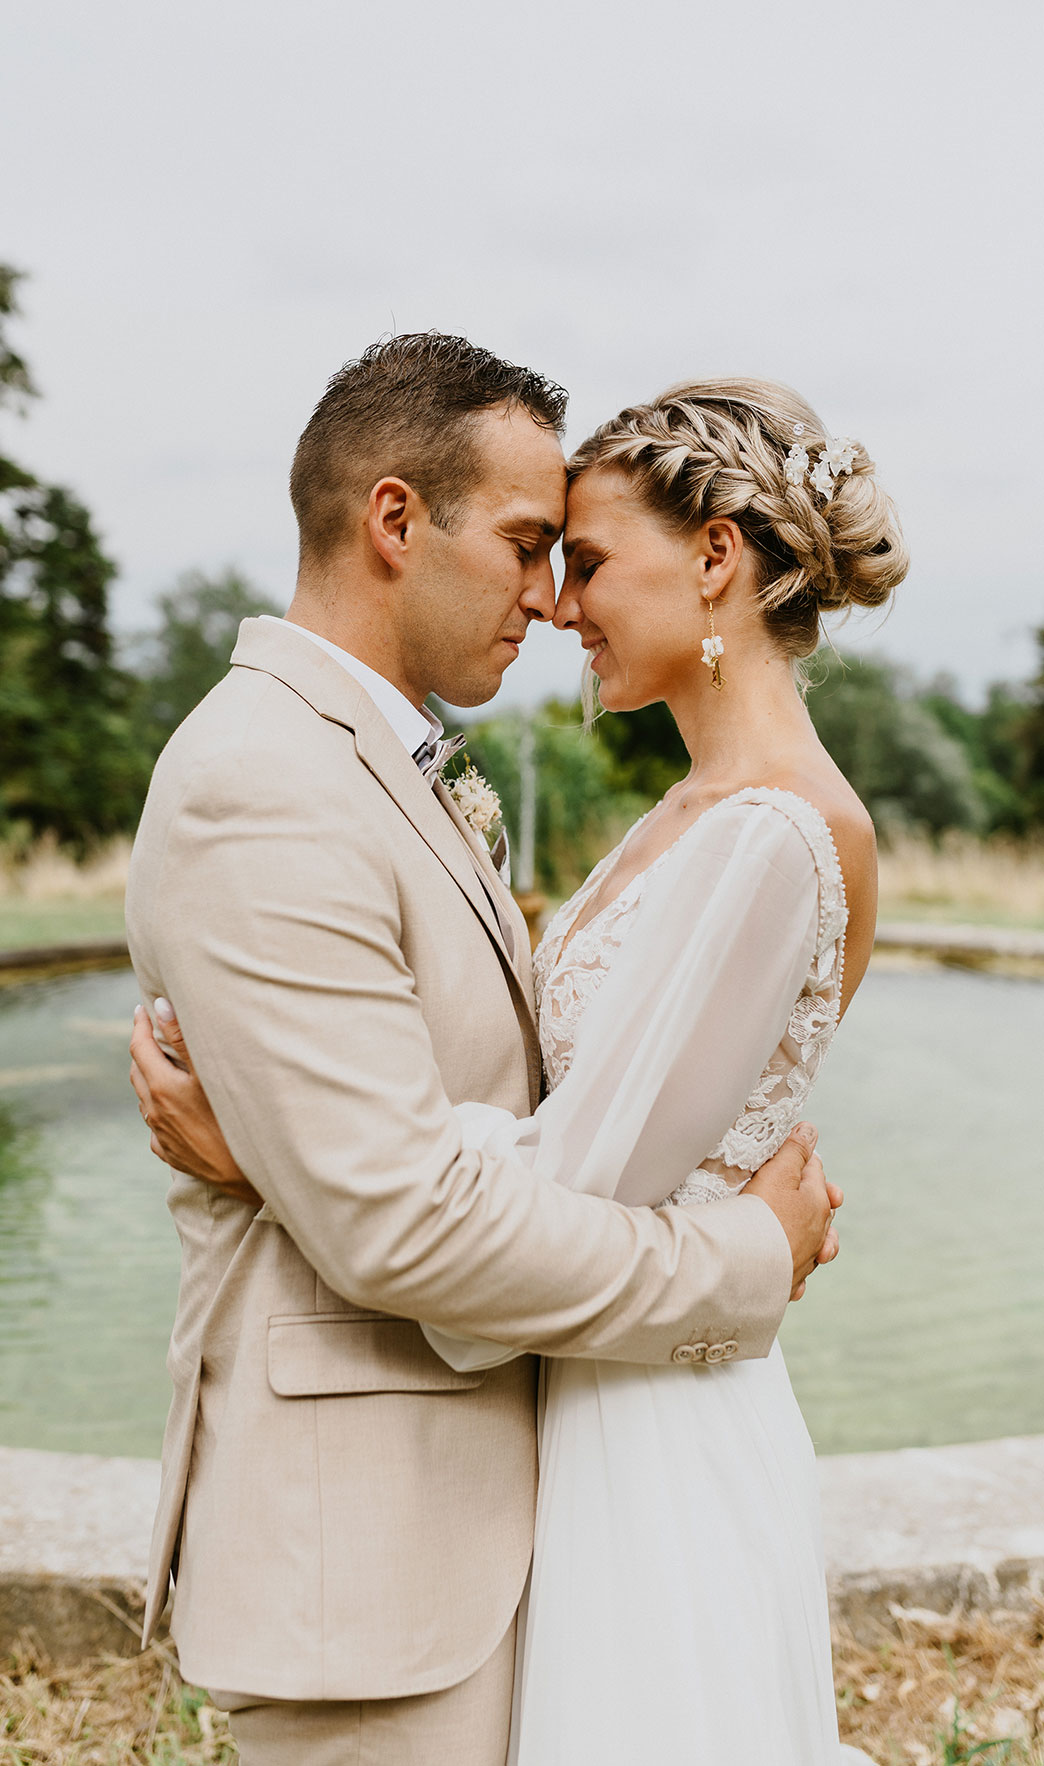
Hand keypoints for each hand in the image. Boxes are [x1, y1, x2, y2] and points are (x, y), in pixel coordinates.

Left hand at [129, 1000, 262, 1205]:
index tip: (141, 1009)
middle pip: (138, 1071)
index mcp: (161, 1087)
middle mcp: (154, 1111)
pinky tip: (178, 1106)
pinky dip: (160, 1107)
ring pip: (145, 1098)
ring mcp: (160, 1135)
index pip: (139, 1047)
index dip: (138, 1025)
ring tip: (166, 1065)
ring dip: (150, 1077)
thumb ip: (183, 1038)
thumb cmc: (234, 1117)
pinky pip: (156, 1123)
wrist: (246, 1174)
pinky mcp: (169, 1153)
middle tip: (153, 1033)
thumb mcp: (210, 1072)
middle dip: (142, 1049)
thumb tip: (159, 1006)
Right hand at [744, 1123, 841, 1300]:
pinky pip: (796, 1270)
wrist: (746, 1265)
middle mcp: (820, 1232)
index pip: (815, 1171)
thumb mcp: (777, 1172)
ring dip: (806, 1232)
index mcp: (820, 1203)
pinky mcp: (790, 1281)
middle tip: (786, 1185)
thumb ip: (795, 1150)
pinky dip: (792, 1263)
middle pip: (818, 1205)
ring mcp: (807, 1259)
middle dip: (807, 1194)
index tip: (781, 1156)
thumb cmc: (761, 1214)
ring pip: (813, 1240)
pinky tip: (781, 1259)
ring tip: (793, 1225)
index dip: (798, 1159)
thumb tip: (810, 1130)